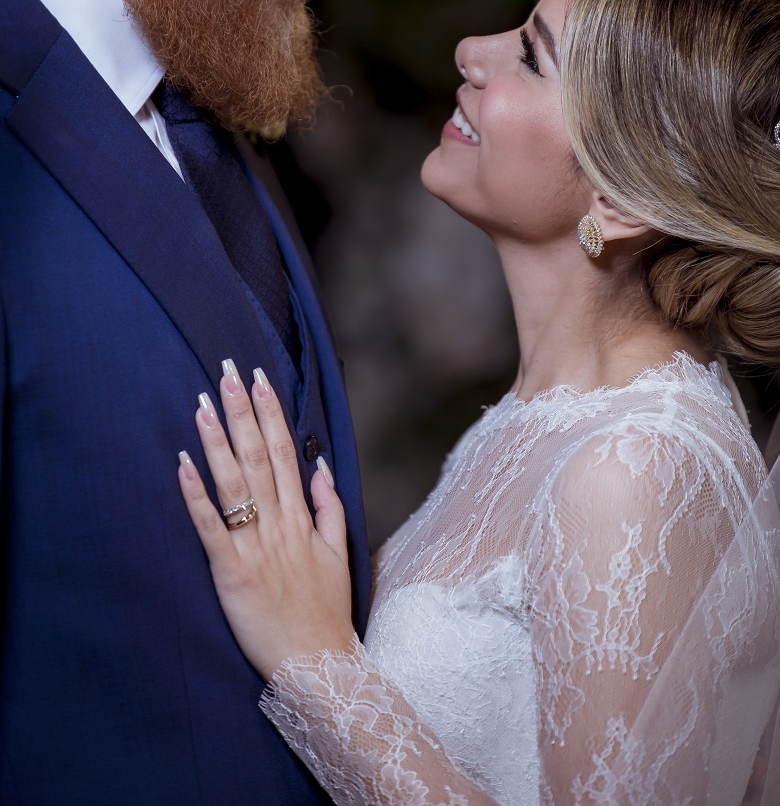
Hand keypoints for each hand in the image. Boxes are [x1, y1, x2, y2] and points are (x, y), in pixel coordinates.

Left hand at [178, 361, 354, 681]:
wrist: (319, 665)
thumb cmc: (325, 613)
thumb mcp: (339, 554)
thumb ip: (330, 507)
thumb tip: (319, 465)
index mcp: (303, 518)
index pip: (284, 453)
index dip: (270, 413)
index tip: (259, 379)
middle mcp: (279, 524)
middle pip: (258, 457)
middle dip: (242, 411)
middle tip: (227, 372)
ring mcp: (255, 546)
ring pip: (235, 483)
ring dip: (218, 441)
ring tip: (202, 404)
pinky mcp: (232, 572)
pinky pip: (212, 528)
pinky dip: (197, 496)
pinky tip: (183, 465)